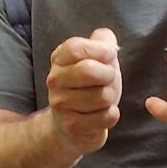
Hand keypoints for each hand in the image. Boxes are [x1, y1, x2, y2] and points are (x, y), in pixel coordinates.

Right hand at [44, 28, 121, 154]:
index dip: (100, 50)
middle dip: (109, 75)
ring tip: (103, 99)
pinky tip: (101, 114)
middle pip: (89, 70)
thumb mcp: (97, 59)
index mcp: (59, 58)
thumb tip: (109, 43)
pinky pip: (107, 117)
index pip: (76, 48)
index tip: (108, 57)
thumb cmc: (88, 87)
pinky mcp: (72, 126)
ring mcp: (60, 104)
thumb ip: (103, 42)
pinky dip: (112, 115)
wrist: (70, 125)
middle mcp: (54, 80)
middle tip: (107, 81)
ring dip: (111, 98)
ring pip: (102, 96)